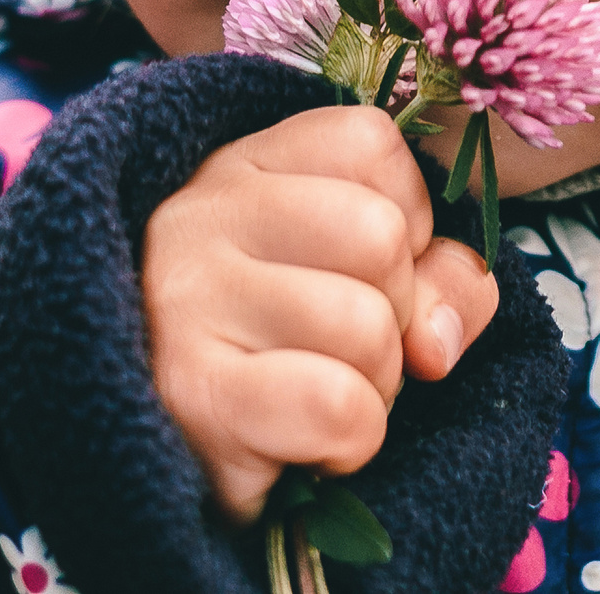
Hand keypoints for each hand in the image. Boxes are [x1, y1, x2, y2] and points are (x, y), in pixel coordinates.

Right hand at [142, 104, 501, 522]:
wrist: (160, 457)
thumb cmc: (283, 356)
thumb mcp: (364, 281)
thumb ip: (439, 277)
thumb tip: (437, 340)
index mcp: (243, 167)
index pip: (369, 142)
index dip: (405, 216)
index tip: (361, 267)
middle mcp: (201, 216)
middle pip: (379, 234)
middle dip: (395, 310)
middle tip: (341, 347)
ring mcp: (187, 301)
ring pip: (366, 326)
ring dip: (374, 383)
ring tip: (316, 393)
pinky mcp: (194, 395)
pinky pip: (338, 406)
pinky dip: (350, 441)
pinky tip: (302, 442)